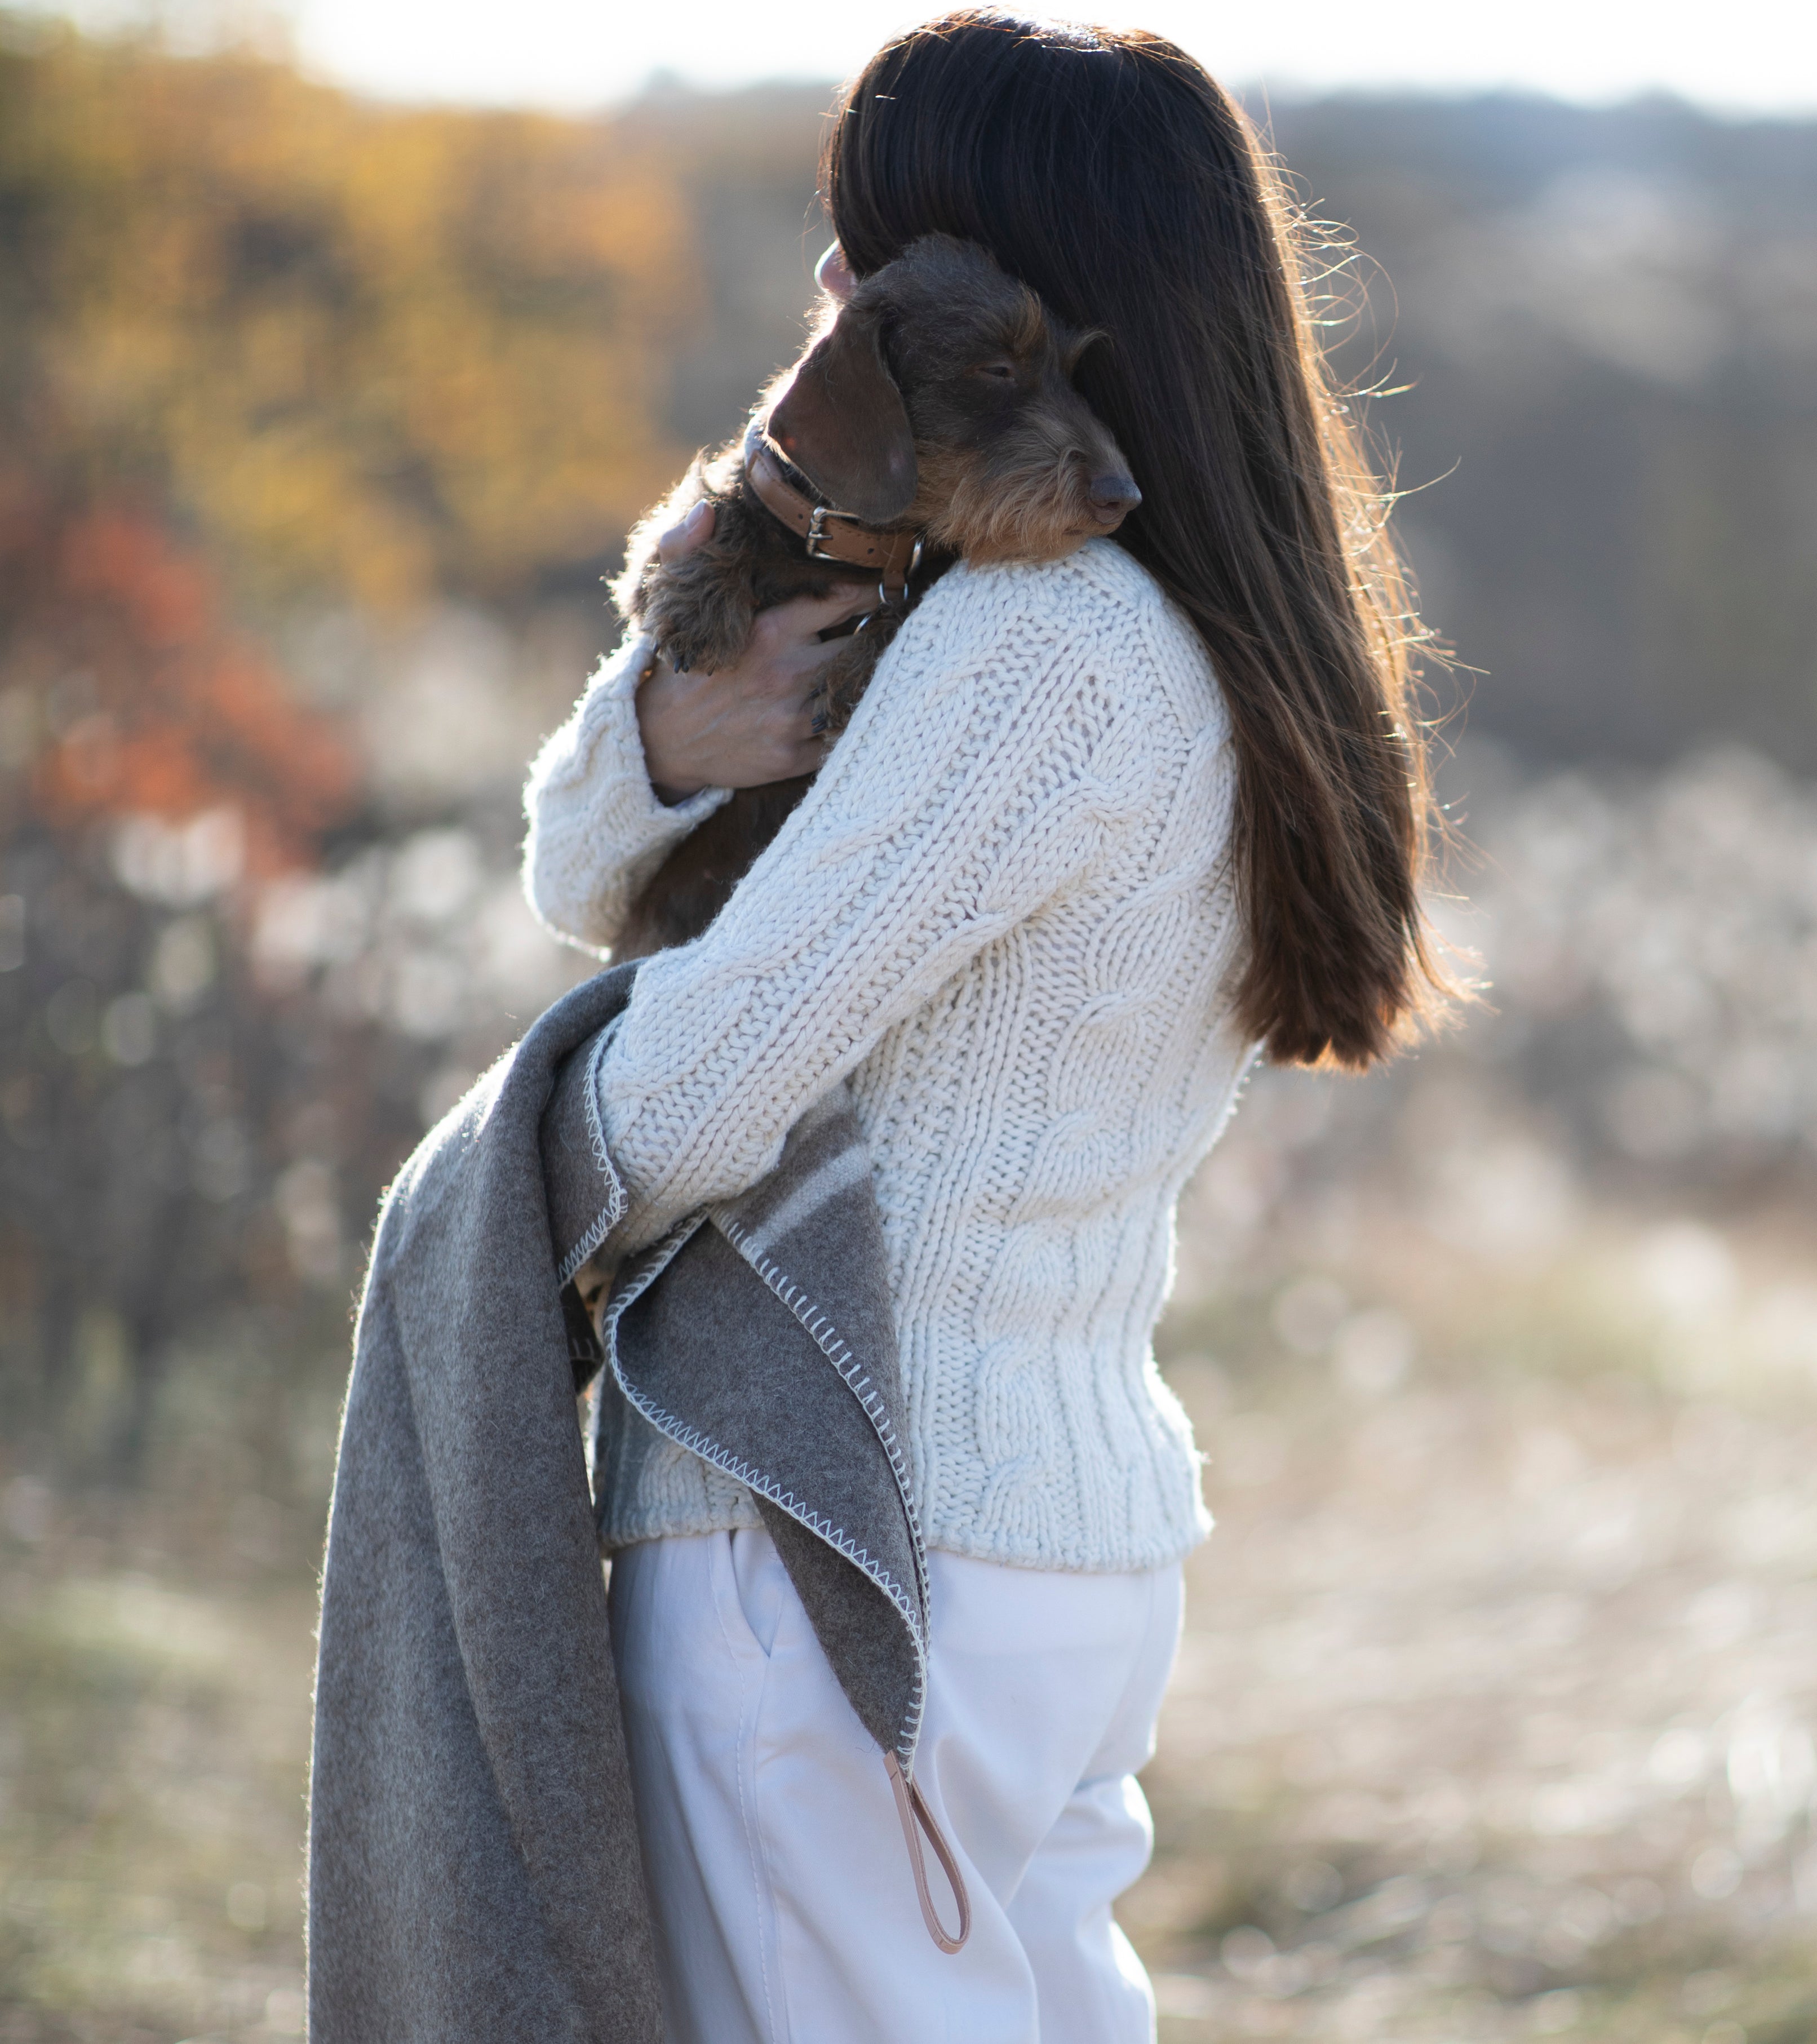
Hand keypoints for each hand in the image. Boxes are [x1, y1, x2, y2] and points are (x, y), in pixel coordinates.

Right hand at [636, 502, 875, 801]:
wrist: (660, 744)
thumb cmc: (682, 669)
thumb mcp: (677, 605)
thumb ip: (686, 548)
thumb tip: (705, 510)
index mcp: (769, 632)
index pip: (843, 600)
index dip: (872, 590)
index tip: (887, 584)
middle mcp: (787, 675)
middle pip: (863, 645)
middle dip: (882, 633)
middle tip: (895, 624)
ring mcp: (793, 719)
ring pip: (859, 691)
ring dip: (874, 675)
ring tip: (887, 662)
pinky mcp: (794, 756)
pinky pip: (844, 734)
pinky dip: (854, 718)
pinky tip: (858, 706)